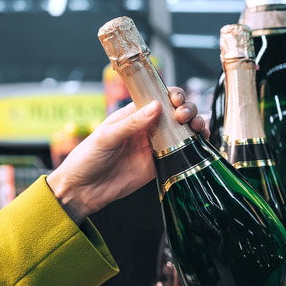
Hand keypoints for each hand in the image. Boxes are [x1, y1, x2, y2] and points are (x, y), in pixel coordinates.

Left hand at [46, 87, 208, 223]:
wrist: (84, 190)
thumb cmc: (87, 159)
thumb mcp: (106, 137)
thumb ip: (132, 123)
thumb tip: (156, 107)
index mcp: (133, 114)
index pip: (158, 97)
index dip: (172, 95)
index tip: (176, 101)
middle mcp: (147, 127)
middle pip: (175, 111)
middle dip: (187, 109)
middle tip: (183, 117)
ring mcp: (155, 145)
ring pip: (182, 129)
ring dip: (195, 124)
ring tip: (197, 127)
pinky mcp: (160, 164)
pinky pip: (181, 152)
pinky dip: (194, 145)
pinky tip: (201, 141)